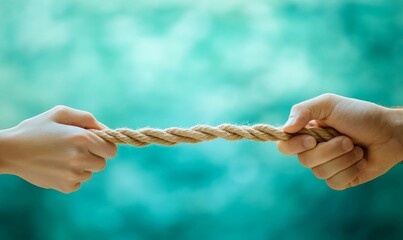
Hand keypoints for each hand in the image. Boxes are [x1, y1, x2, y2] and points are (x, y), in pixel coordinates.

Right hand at [0, 106, 116, 192]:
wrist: (10, 151)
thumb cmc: (37, 129)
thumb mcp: (61, 113)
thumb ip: (88, 119)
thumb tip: (106, 130)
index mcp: (82, 138)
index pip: (111, 150)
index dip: (105, 145)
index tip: (96, 143)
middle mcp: (80, 158)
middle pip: (102, 163)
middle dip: (94, 155)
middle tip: (77, 148)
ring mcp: (73, 174)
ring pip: (90, 173)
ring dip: (83, 166)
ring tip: (63, 156)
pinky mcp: (65, 186)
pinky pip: (79, 182)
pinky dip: (72, 176)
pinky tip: (57, 166)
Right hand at [277, 94, 402, 189]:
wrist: (390, 132)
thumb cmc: (359, 115)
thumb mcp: (329, 103)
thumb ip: (303, 110)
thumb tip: (285, 129)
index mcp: (306, 133)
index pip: (285, 146)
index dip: (294, 146)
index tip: (311, 140)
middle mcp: (313, 150)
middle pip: (304, 160)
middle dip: (329, 150)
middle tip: (347, 139)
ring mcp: (326, 166)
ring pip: (320, 173)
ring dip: (344, 159)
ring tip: (356, 147)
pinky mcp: (340, 179)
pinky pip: (335, 182)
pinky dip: (351, 170)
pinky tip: (360, 160)